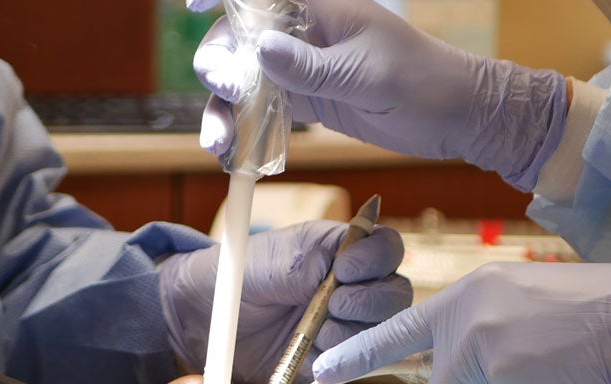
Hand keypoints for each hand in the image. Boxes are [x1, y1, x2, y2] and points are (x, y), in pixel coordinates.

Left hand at [159, 220, 412, 383]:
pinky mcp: (336, 356)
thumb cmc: (246, 271)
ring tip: (316, 330)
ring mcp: (347, 322)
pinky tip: (314, 356)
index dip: (376, 258)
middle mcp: (354, 285)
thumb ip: (319, 259)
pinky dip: (340, 361)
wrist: (214, 313)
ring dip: (351, 332)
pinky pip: (358, 364)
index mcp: (344, 249)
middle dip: (367, 300)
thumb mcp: (281, 254)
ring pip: (381, 331)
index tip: (345, 268)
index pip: (387, 247)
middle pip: (396, 294)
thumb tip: (345, 267)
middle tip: (333, 302)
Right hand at [189, 0, 567, 190]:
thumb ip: (313, 64)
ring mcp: (297, 62)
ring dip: (221, 103)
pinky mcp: (300, 97)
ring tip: (218, 140)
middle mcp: (299, 25)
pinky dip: (239, 128)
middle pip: (236, 28)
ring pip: (239, 72)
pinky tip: (228, 154)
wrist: (456, 117)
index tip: (198, 2)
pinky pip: (257, 107)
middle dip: (219, 56)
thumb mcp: (369, 74)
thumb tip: (258, 49)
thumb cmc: (422, 80)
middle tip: (228, 87)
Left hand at [313, 261, 610, 383]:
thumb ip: (474, 328)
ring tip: (541, 359)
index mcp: (466, 296)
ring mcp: (485, 356)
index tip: (322, 371)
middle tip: (516, 360)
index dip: (356, 355)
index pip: (397, 332)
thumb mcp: (514, 302)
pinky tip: (550, 368)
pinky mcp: (507, 380)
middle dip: (469, 378)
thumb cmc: (584, 307)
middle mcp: (465, 324)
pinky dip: (520, 381)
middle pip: (441, 379)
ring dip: (502, 376)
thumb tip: (451, 360)